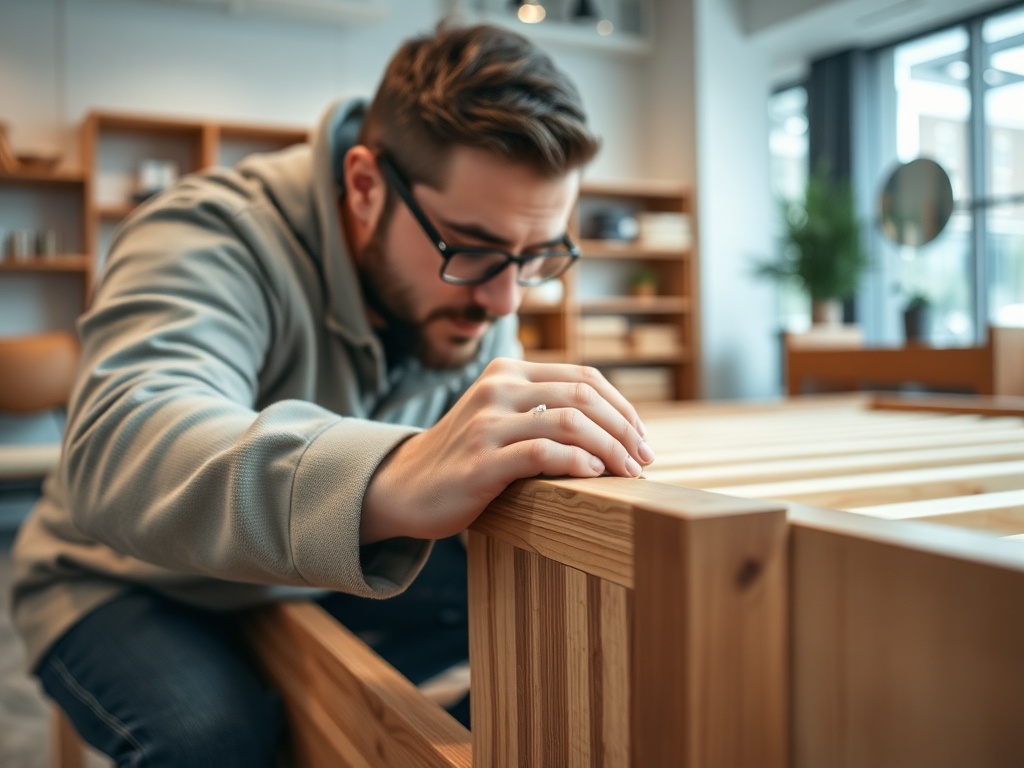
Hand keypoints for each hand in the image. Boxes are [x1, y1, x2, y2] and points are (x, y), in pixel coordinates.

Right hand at [361, 357, 653, 542]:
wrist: (404, 487)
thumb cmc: (466, 456)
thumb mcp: (502, 417)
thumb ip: (543, 408)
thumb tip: (616, 426)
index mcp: (508, 372)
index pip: (584, 378)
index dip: (623, 407)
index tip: (642, 438)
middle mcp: (497, 389)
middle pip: (583, 396)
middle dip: (624, 429)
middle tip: (645, 459)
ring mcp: (486, 424)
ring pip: (569, 422)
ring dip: (611, 449)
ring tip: (629, 473)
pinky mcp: (479, 461)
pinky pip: (541, 453)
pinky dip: (577, 463)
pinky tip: (595, 476)